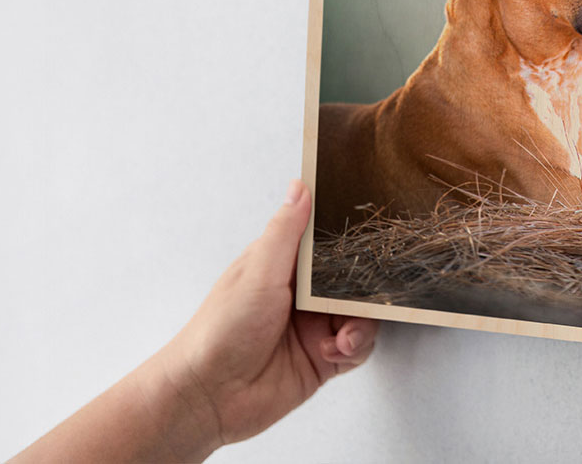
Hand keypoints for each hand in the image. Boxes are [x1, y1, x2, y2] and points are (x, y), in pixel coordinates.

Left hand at [13, 179, 378, 462]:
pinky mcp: (323, 360)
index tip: (372, 238)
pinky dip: (355, 347)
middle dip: (364, 288)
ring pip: (361, 315)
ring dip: (361, 323)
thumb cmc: (220, 330)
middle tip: (366, 294)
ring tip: (343, 334)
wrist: (209, 396)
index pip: (327, 244)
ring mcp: (313, 328)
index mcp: (283, 266)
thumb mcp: (257, 272)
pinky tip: (336, 350)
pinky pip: (357, 347)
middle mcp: (301, 296)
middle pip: (352, 281)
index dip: (350, 242)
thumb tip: (299, 186)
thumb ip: (285, 231)